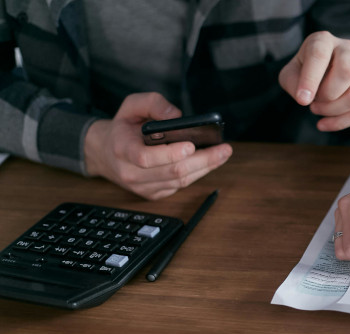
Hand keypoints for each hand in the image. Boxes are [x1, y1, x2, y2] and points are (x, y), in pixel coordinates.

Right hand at [84, 92, 232, 199]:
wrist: (105, 152)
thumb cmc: (123, 127)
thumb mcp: (131, 105)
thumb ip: (153, 103)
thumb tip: (176, 116)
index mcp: (122, 149)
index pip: (146, 158)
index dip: (170, 153)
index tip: (191, 145)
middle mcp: (131, 172)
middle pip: (172, 172)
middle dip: (203, 160)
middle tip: (224, 149)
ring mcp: (142, 187)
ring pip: (179, 182)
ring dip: (205, 168)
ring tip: (223, 154)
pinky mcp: (152, 194)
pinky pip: (179, 187)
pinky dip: (197, 174)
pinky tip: (210, 162)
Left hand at [279, 31, 349, 131]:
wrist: (325, 71)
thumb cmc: (305, 72)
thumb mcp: (290, 74)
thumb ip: (292, 83)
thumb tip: (306, 98)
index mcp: (324, 40)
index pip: (319, 55)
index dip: (311, 79)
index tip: (302, 101)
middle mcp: (349, 48)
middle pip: (347, 71)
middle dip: (327, 96)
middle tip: (313, 103)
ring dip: (333, 111)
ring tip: (318, 109)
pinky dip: (343, 121)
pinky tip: (328, 123)